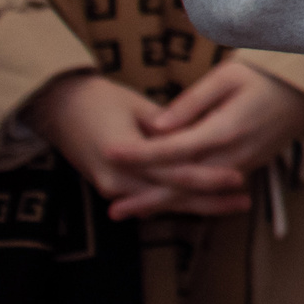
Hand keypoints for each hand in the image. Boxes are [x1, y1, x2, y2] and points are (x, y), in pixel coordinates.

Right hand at [23, 69, 252, 219]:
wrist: (59, 109)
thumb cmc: (100, 100)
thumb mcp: (137, 106)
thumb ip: (169, 127)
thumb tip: (201, 137)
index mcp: (122, 157)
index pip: (172, 173)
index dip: (206, 177)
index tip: (237, 177)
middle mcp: (116, 182)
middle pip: (170, 195)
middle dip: (208, 201)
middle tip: (244, 201)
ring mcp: (112, 189)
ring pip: (163, 201)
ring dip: (197, 203)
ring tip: (234, 204)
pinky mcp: (113, 189)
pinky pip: (151, 197)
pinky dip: (178, 198)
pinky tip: (205, 200)